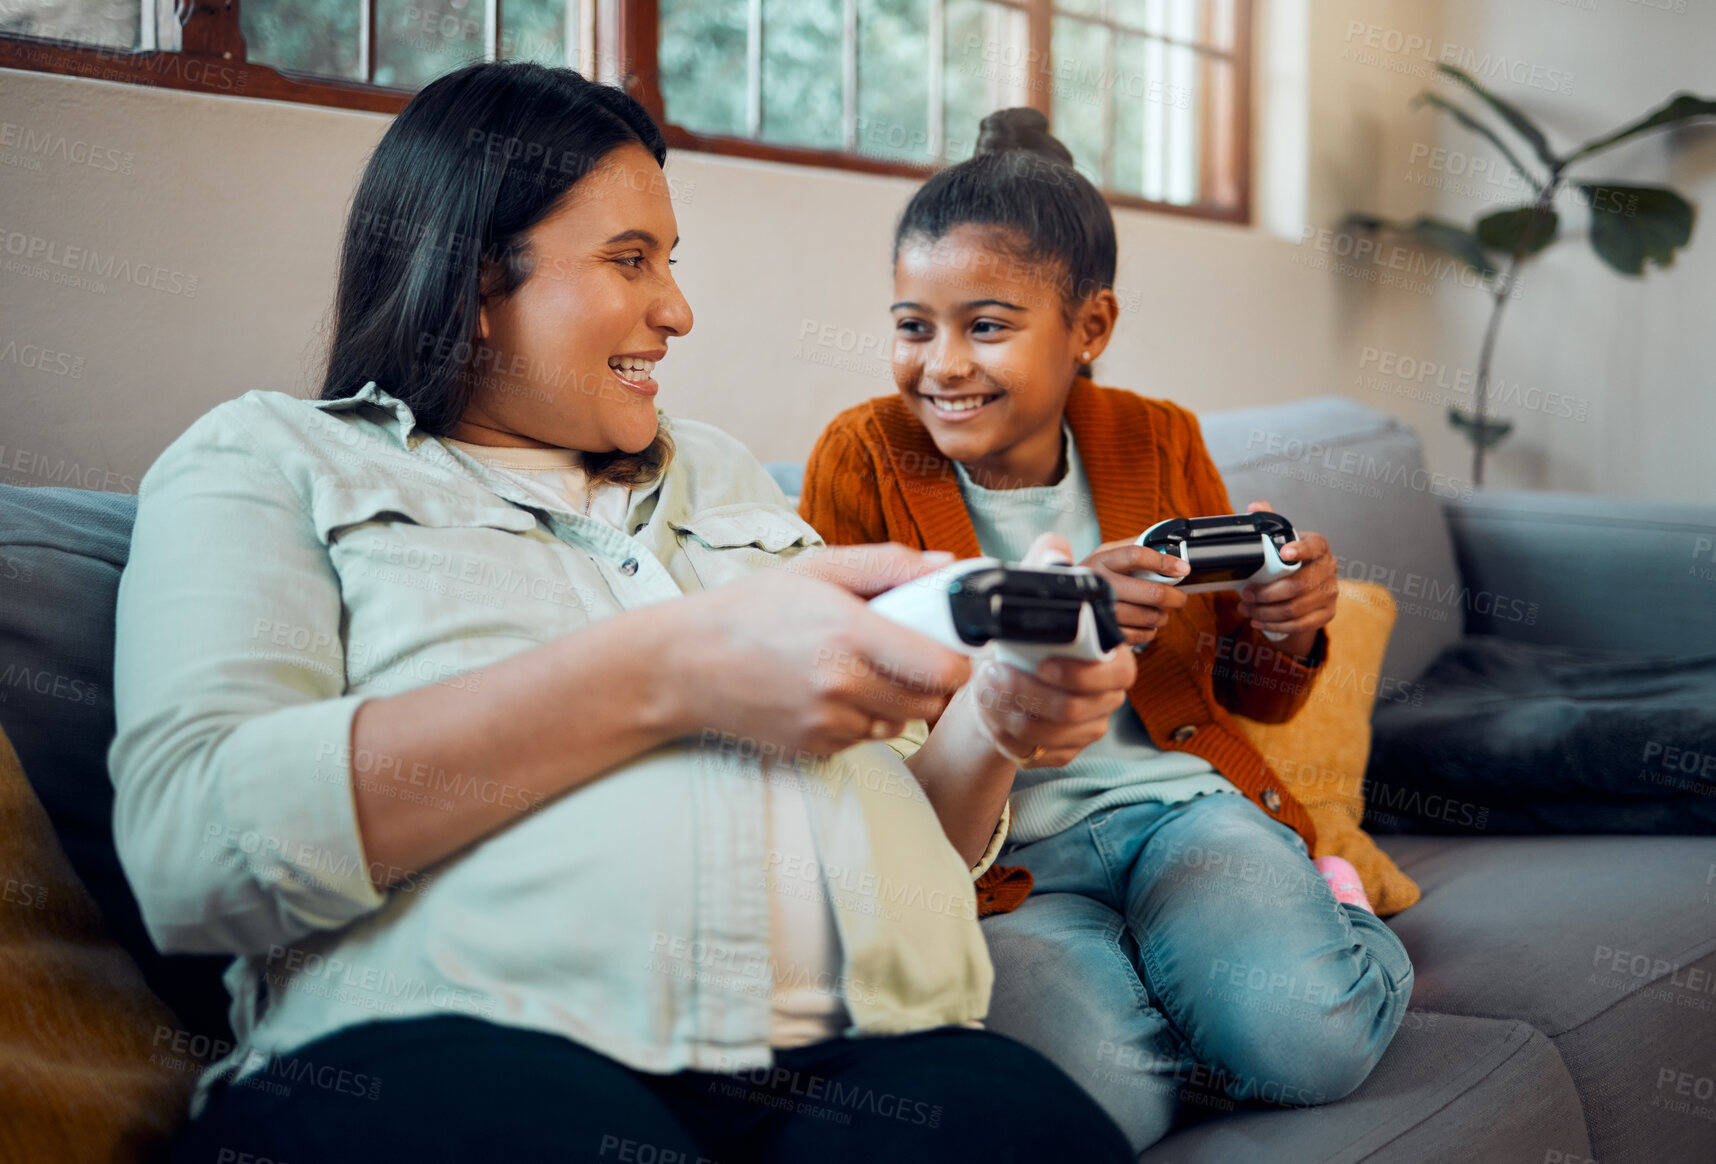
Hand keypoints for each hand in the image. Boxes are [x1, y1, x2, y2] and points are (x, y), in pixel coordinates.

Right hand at [673, 546, 970, 757]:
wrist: (687, 664)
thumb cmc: (751, 610)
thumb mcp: (818, 569)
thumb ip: (887, 565)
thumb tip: (944, 567)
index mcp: (850, 632)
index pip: (943, 670)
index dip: (956, 660)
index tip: (946, 647)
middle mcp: (843, 684)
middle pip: (930, 703)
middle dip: (929, 682)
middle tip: (905, 657)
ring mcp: (829, 722)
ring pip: (900, 723)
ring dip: (896, 702)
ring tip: (861, 671)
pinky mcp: (815, 747)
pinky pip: (864, 738)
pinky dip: (861, 719)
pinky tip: (831, 692)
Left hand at [969, 533, 1136, 766]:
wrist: (1002, 685)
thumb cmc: (1024, 643)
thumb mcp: (1031, 602)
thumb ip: (1044, 570)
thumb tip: (1054, 546)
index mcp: (1110, 660)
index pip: (1115, 673)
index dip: (1080, 673)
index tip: (1042, 664)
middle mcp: (1103, 699)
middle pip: (1076, 710)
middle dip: (1029, 692)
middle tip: (992, 674)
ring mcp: (1084, 730)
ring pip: (1051, 734)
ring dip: (1011, 712)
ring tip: (984, 690)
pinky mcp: (1061, 752)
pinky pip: (1035, 753)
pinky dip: (1005, 736)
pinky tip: (990, 715)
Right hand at [1077, 538, 1190, 649]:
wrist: (1062, 602)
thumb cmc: (1094, 575)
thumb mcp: (1106, 553)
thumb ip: (1132, 545)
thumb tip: (1166, 545)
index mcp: (1102, 561)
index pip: (1136, 556)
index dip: (1164, 562)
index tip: (1182, 568)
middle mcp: (1100, 584)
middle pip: (1151, 592)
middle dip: (1174, 596)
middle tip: (1179, 597)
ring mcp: (1101, 611)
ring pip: (1148, 616)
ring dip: (1162, 615)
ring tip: (1160, 611)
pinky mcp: (1103, 632)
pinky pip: (1139, 635)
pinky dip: (1149, 630)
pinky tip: (1146, 623)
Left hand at [1237, 500, 1337, 655]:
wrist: (1306, 586)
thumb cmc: (1288, 559)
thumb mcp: (1280, 538)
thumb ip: (1268, 520)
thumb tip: (1254, 506)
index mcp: (1318, 547)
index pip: (1314, 546)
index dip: (1300, 549)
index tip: (1284, 553)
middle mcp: (1329, 569)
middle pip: (1299, 584)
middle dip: (1267, 592)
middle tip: (1246, 593)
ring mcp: (1331, 593)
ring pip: (1296, 608)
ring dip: (1266, 612)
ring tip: (1245, 609)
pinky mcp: (1327, 613)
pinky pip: (1300, 625)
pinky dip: (1275, 625)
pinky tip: (1257, 622)